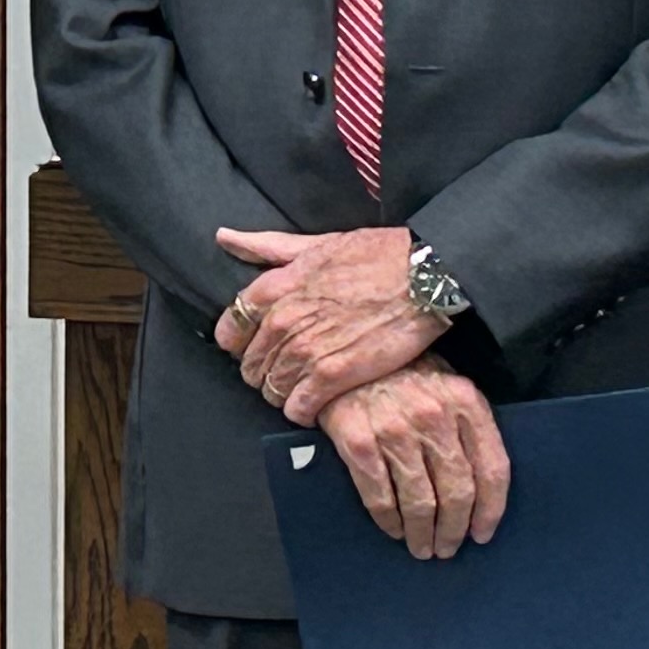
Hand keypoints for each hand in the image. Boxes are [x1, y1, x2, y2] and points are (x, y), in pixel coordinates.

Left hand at [214, 225, 442, 421]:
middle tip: (284, 372)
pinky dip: (302, 411)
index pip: (232, 328)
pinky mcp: (332, 377)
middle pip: (250, 365)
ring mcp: (306, 351)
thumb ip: (267, 247)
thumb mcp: (316, 244)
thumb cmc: (376, 256)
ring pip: (271, 389)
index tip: (253, 348)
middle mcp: (283, 321)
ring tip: (302, 388)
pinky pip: (298, 408)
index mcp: (275, 288)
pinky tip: (316, 405)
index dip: (239, 343)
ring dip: (283, 393)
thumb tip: (224, 238)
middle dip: (263, 371)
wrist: (425, 278)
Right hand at [321, 367, 511, 559]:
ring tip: (422, 547)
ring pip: (420, 501)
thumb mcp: (446, 385)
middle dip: (454, 529)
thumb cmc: (402, 372)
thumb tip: (481, 486)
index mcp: (465, 401)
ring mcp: (395, 431)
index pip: (492, 468)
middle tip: (448, 548)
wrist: (343, 354)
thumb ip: (467, 425)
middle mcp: (434, 417)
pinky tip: (394, 530)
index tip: (482, 534)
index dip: (490, 510)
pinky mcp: (359, 443)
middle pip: (457, 492)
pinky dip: (389, 522)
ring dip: (423, 533)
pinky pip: (380, 497)